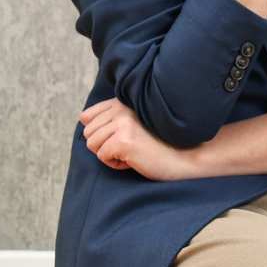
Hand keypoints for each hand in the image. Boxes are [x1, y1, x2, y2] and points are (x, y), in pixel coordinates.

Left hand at [79, 98, 197, 181]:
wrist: (183, 158)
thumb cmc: (159, 145)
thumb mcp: (134, 124)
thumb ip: (112, 116)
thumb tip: (82, 118)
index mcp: (123, 102)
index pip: (88, 116)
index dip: (99, 133)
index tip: (121, 138)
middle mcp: (121, 109)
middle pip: (88, 133)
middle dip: (104, 146)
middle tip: (130, 147)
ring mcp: (122, 123)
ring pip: (92, 144)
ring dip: (110, 155)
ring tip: (132, 152)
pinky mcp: (123, 140)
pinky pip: (102, 156)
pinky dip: (116, 164)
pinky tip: (134, 160)